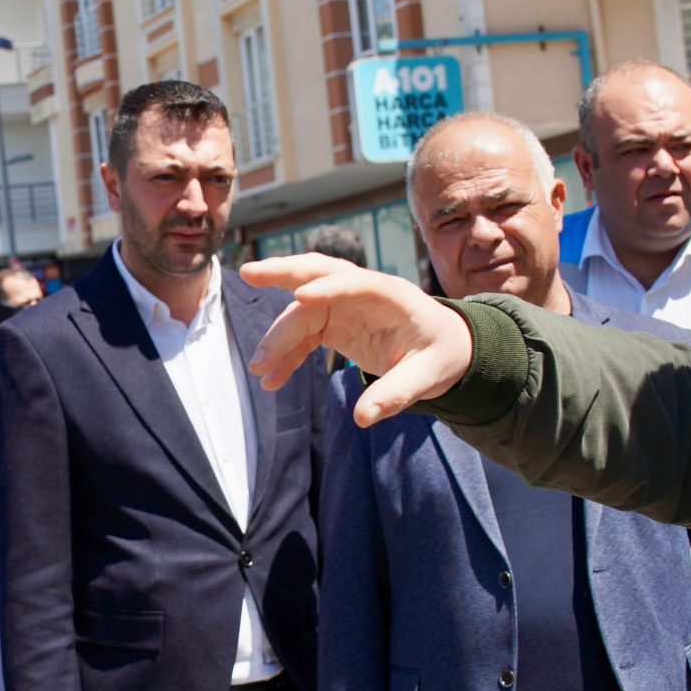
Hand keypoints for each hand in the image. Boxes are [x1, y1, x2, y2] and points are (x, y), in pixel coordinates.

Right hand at [241, 254, 474, 425]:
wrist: (441, 350)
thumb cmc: (439, 356)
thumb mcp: (428, 377)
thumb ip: (397, 393)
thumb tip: (363, 417)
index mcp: (391, 294)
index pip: (356, 282)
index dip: (328, 287)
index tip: (299, 296)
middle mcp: (362, 293)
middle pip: (318, 274)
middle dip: (282, 273)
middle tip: (249, 273)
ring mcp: (344, 306)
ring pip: (302, 310)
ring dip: (279, 335)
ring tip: (260, 367)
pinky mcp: (333, 323)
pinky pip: (303, 336)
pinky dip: (287, 355)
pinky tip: (272, 380)